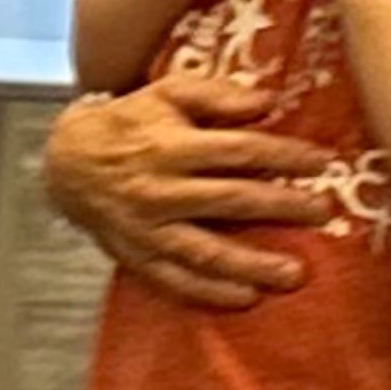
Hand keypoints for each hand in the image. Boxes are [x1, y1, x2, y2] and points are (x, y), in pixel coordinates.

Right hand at [42, 73, 330, 309]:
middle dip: (281, 208)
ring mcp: (148, 229)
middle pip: (230, 201)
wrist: (67, 162)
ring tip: (295, 274)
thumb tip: (268, 100)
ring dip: (253, 264)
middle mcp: (160, 189)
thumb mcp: (166, 91)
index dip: (283, 156)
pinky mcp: (138, 257)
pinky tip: (247, 298)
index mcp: (171, 144)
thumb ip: (216, 93)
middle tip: (322, 213)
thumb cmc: (129, 121)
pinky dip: (212, 293)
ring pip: (206, 251)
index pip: (238, 149)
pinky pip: (177, 281)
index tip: (323, 162)